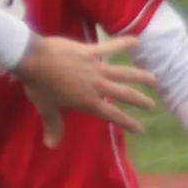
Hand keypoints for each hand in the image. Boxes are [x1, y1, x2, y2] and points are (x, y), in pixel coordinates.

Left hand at [13, 35, 158, 147]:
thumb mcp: (46, 109)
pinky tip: (137, 41)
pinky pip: (111, 46)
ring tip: (154, 79)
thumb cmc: (39, 86)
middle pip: (124, 94)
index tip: (141, 129)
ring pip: (124, 72)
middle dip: (140, 100)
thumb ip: (53, 127)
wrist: (33, 59)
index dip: (128, 123)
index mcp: (88, 101)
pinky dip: (123, 43)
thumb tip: (51, 146)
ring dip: (140, 75)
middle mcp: (97, 85)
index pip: (113, 115)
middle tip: (152, 105)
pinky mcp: (91, 51)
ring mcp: (96, 67)